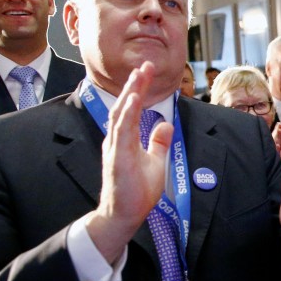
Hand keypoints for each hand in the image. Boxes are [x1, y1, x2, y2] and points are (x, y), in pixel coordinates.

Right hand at [86, 63, 172, 264]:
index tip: (146, 71)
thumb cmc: (136, 192)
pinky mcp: (117, 158)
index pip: (131, 109)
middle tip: (144, 64)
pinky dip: (127, 114)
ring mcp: (115, 148)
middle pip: (124, 106)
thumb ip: (158, 143)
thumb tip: (164, 124)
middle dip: (134, 85)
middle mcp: (117, 140)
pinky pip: (121, 132)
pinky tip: (133, 100)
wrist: (124, 215)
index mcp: (125, 139)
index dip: (138, 89)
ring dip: (130, 94)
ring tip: (139, 75)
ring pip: (121, 115)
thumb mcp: (155, 162)